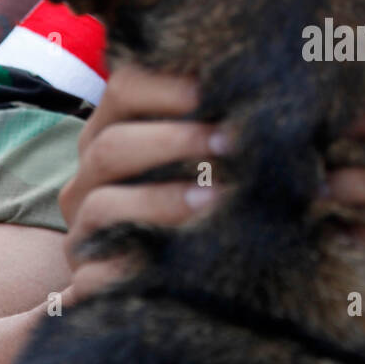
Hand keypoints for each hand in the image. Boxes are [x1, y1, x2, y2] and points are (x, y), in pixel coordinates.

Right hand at [57, 65, 230, 305]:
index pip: (123, 89)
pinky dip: (130, 268)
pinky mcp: (86, 276)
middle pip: (111, 145)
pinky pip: (95, 274)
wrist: (156, 276)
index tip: (211, 92)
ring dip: (161, 200)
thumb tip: (280, 118)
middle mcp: (90, 175)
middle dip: (174, 141)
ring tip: (214, 200)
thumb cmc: (198, 200)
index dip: (165, 86)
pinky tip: (174, 262)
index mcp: (113, 131)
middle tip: (229, 144)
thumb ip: (225, 135)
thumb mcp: (207, 160)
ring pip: (103, 205)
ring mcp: (84, 227)